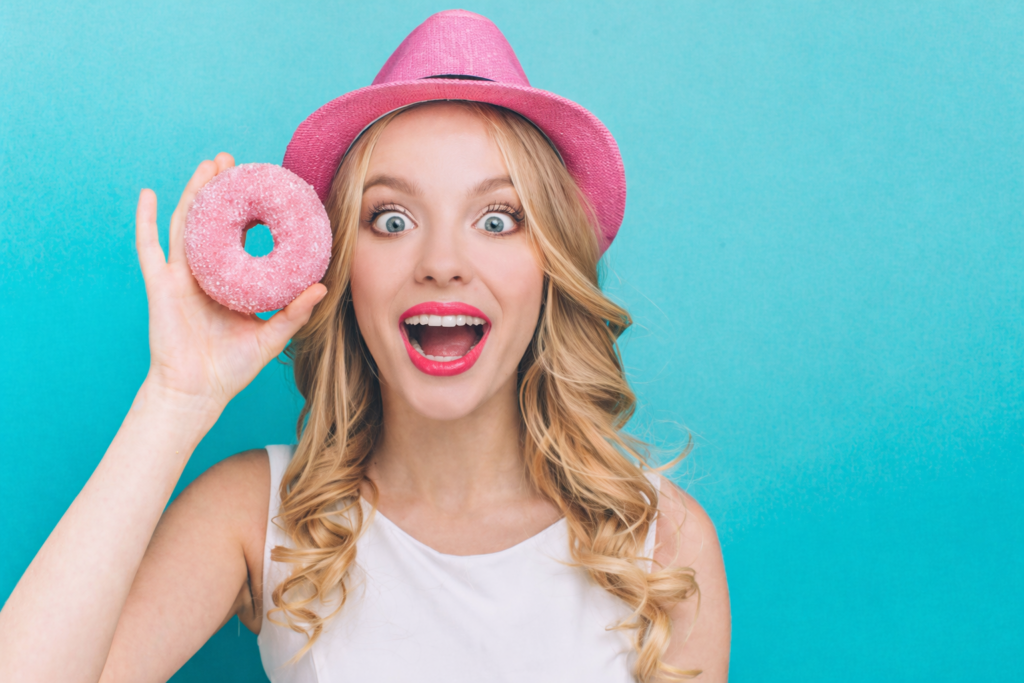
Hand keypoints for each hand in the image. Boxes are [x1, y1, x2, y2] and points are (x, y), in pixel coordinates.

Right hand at [135, 153, 327, 409]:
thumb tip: (323, 288)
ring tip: (207, 165)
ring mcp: (180, 277)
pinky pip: (149, 248)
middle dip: (220, 189)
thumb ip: (295, 312)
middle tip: (233, 161)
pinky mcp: (161, 286)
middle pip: (211, 221)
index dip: (250, 210)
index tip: (262, 185)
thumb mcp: (271, 336)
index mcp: (229, 281)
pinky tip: (149, 194)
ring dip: (193, 193)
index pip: (241, 236)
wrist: (197, 393)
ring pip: (185, 224)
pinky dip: (146, 220)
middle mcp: (204, 274)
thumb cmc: (232, 368)